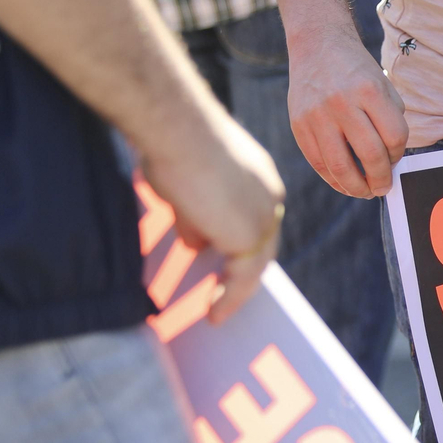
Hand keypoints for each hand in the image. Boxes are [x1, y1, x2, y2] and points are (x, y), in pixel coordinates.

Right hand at [139, 114, 285, 324]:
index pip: (252, 217)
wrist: (177, 129)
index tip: (220, 256)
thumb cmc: (173, 143)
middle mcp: (270, 196)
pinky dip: (229, 298)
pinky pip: (244, 278)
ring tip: (217, 310)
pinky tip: (213, 314)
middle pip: (261, 242)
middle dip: (242, 268)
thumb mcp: (185, 185)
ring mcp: (264, 216)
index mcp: (258, 177)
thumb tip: (196, 244)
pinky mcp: (251, 235)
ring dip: (236, 288)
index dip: (237, 238)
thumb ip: (195, 216)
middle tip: (224, 289)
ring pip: (255, 262)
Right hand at [288, 28, 408, 197]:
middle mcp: (342, 102)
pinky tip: (344, 183)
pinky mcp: (299, 125)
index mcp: (369, 91)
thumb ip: (390, 119)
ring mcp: (317, 115)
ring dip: (357, 188)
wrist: (317, 45)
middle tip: (384, 187)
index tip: (395, 159)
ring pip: (342, 166)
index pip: (394, 137)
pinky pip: (318, 163)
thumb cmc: (356, 71)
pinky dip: (334, 179)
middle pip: (371, 155)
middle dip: (381, 179)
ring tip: (366, 192)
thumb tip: (392, 161)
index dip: (398, 154)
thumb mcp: (382, 85)